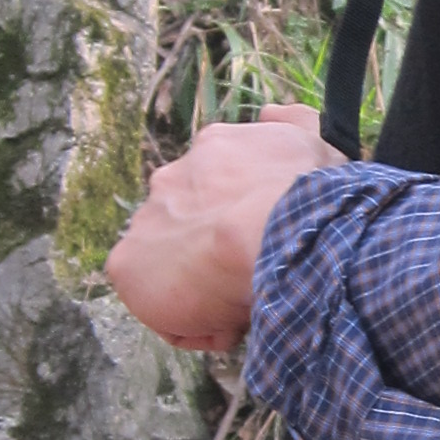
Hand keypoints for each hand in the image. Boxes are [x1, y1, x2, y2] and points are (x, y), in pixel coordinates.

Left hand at [103, 109, 338, 351]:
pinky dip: (196, 325)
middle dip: (214, 252)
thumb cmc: (308, 196)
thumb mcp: (313, 142)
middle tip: (254, 274)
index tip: (265, 241)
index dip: (242, 222)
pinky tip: (229, 322)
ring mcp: (144, 222)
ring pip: (175, 270)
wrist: (280, 230)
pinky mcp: (126, 267)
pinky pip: (165, 312)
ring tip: (243, 300)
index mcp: (212, 151)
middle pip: (189, 228)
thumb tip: (275, 114)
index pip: (217, 190)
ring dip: (204, 288)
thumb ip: (293, 123)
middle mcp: (170, 179)